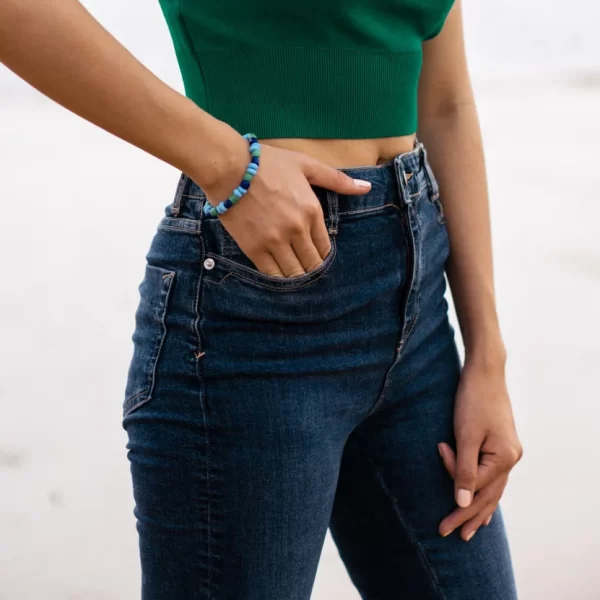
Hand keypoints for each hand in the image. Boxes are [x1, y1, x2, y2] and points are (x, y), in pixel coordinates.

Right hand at [201, 140, 370, 277]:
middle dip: (311, 268)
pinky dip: (278, 278)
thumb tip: (366, 188)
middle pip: (312, 264)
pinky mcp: (254, 249)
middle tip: (306, 268)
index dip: (322, 256)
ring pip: (294, 273)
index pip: (325, 248)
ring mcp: (275, 241)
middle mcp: (297, 230)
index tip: (316, 256)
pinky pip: (272, 274)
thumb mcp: (306, 165)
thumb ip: (336, 180)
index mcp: (312, 211)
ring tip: (294, 273)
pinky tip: (278, 274)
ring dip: (297, 276)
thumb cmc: (267, 163)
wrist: (228, 167)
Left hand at [437, 359, 522, 540]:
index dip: (454, 484)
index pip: (474, 483)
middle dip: (467, 516)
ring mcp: (510, 453)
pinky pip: (495, 477)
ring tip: (469, 531)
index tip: (440, 471)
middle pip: (488, 495)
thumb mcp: (465, 435)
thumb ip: (463, 469)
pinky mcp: (502, 446)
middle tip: (448, 534)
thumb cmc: (473, 400)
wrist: (485, 373)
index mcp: (505, 458)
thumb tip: (462, 502)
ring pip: (494, 489)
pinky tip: (483, 502)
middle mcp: (512, 459)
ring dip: (479, 509)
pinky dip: (486, 492)